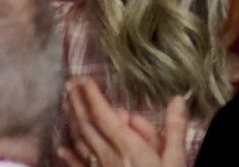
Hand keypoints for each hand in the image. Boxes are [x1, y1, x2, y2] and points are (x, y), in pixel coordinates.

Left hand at [59, 79, 186, 166]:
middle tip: (70, 86)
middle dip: (77, 104)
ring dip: (72, 123)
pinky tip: (61, 149)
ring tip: (66, 106)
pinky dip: (68, 157)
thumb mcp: (176, 162)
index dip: (92, 96)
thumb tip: (177, 100)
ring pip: (80, 143)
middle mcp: (109, 158)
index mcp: (128, 147)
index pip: (104, 115)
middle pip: (87, 126)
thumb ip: (174, 131)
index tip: (83, 80)